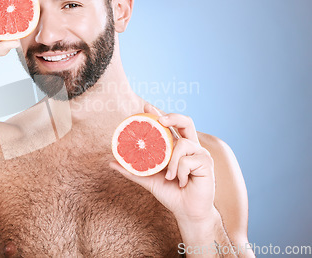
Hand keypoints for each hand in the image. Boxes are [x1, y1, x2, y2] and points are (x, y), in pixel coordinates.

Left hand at [110, 103, 215, 223]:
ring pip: (182, 143)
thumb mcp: (148, 179)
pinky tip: (182, 182)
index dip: (160, 114)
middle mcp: (190, 147)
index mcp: (177, 148)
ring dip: (172, 161)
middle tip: (160, 120)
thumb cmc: (170, 193)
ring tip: (169, 176)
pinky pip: (187, 160)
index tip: (146, 106)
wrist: (186, 211)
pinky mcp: (207, 162)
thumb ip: (132, 170)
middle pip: (186, 121)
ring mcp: (200, 153)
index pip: (170, 126)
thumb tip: (111, 162)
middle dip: (173, 116)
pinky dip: (179, 172)